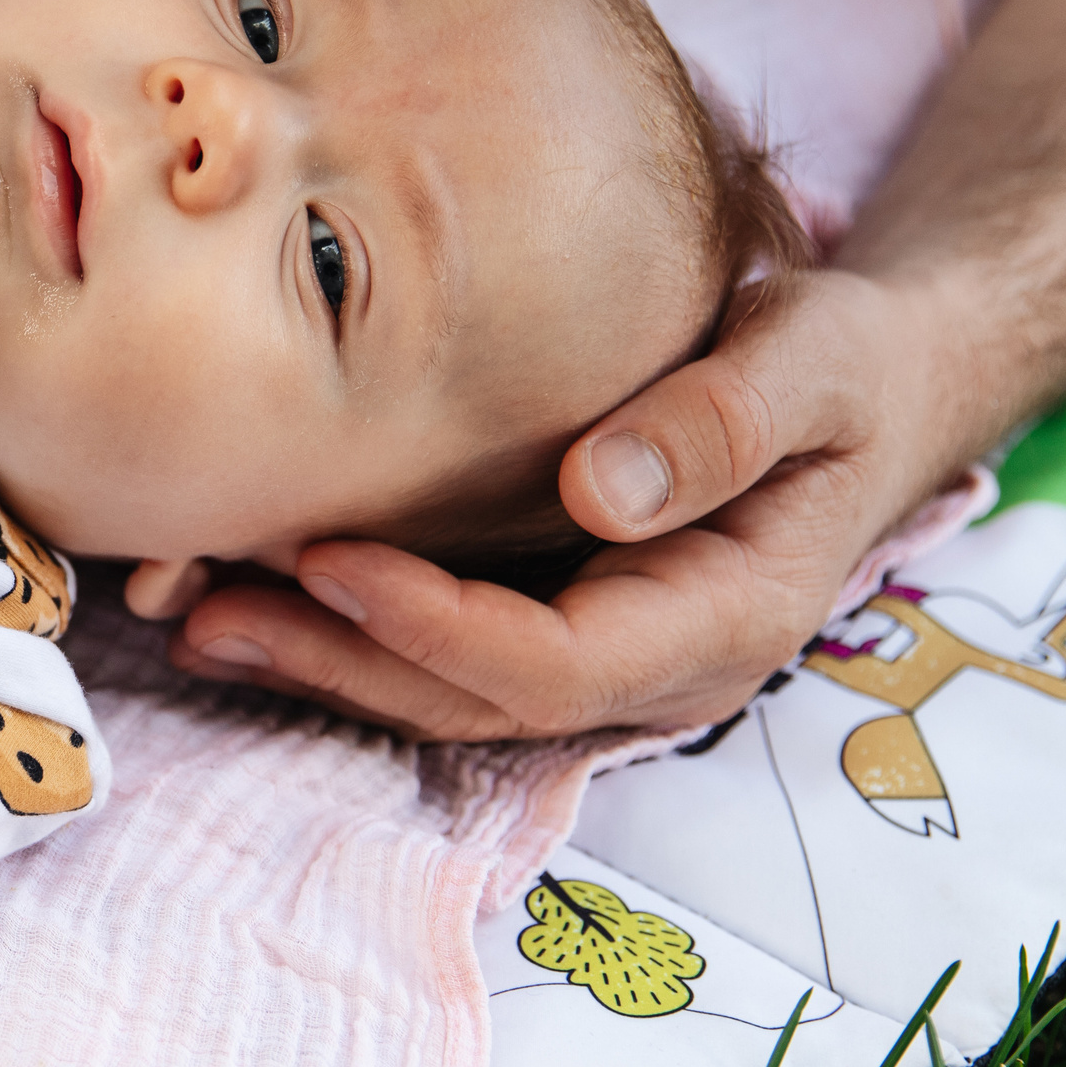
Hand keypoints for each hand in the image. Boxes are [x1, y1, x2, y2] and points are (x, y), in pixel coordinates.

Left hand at [166, 269, 967, 738]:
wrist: (873, 390)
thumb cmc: (846, 366)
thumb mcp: (817, 365)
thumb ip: (724, 421)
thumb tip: (598, 490)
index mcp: (722, 618)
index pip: (554, 663)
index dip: (434, 627)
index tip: (327, 558)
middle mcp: (652, 664)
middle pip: (475, 701)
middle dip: (340, 664)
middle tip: (207, 611)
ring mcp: (601, 650)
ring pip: (444, 692)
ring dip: (320, 662)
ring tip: (192, 617)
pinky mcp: (557, 613)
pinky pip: (442, 649)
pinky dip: (345, 630)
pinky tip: (246, 592)